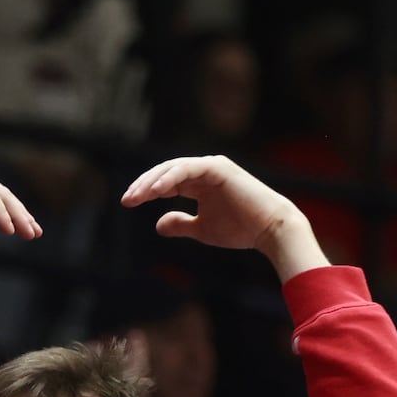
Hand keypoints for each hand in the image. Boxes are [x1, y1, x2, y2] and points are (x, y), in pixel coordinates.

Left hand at [121, 156, 328, 277]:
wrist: (269, 230)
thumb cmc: (240, 229)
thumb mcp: (202, 229)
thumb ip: (181, 224)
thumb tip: (157, 224)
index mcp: (199, 183)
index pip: (165, 182)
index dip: (146, 191)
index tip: (127, 202)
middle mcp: (203, 171)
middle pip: (164, 173)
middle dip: (143, 185)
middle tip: (127, 199)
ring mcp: (211, 167)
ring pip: (173, 169)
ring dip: (152, 182)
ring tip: (137, 196)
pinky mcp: (218, 168)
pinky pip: (187, 169)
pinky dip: (170, 178)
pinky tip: (156, 191)